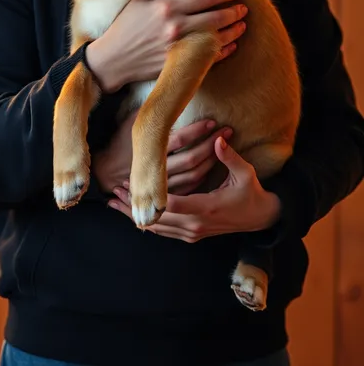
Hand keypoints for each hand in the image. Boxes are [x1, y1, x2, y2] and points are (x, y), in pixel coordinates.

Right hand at [85, 0, 247, 92]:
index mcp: (167, 7)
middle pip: (215, 17)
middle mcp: (176, 26)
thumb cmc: (123, 28)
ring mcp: (180, 47)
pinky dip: (224, 51)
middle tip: (243, 8)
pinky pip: (209, 58)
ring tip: (242, 25)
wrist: (113, 60)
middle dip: (233, 11)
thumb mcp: (137, 0)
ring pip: (217, 37)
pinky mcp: (180, 64)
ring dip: (234, 30)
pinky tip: (231, 45)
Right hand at [93, 115, 232, 194]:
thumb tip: (164, 90)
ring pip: (194, 174)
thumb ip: (147, 110)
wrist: (106, 174)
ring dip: (212, 159)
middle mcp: (157, 168)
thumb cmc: (118, 144)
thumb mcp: (129, 122)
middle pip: (191, 159)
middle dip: (212, 144)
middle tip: (227, 130)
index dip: (198, 130)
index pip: (179, 139)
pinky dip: (204, 175)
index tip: (212, 122)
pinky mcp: (166, 194)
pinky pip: (191, 186)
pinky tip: (213, 163)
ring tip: (224, 143)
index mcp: (149, 148)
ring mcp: (163, 184)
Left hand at [108, 137, 281, 241]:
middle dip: (134, 206)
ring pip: (159, 228)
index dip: (149, 195)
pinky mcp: (193, 235)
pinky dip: (149, 223)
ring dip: (137, 216)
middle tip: (113, 192)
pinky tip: (135, 215)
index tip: (130, 184)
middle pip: (158, 218)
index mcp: (206, 207)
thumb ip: (229, 156)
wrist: (260, 218)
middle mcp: (197, 224)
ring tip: (116, 204)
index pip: (171, 203)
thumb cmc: (251, 192)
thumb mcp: (245, 172)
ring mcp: (194, 232)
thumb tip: (218, 137)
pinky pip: (166, 232)